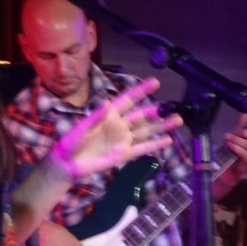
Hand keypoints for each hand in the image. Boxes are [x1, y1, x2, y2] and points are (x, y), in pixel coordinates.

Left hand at [50, 77, 180, 180]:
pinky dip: (155, 145)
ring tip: (177, 120)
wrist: (69, 163)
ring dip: (161, 126)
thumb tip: (107, 103)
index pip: (128, 99)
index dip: (140, 90)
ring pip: (146, 131)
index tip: (155, 82)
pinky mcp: (125, 154)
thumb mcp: (82, 127)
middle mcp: (119, 125)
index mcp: (109, 114)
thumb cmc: (72, 141)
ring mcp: (123, 139)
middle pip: (141, 116)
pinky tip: (168, 140)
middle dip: (156, 111)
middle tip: (171, 106)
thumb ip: (96, 117)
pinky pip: (142, 148)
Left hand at [220, 114, 246, 183]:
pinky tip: (229, 145)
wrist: (228, 169)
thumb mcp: (238, 136)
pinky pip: (245, 154)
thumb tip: (244, 114)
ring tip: (228, 138)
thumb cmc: (236, 151)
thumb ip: (241, 125)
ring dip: (238, 140)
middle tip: (236, 132)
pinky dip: (236, 148)